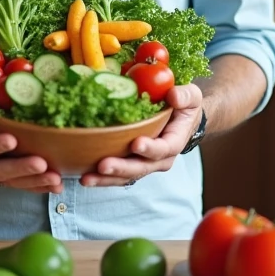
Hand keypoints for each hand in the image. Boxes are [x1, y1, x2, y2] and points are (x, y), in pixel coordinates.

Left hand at [81, 82, 203, 187]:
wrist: (181, 118)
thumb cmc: (184, 106)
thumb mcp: (191, 96)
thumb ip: (185, 96)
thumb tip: (173, 97)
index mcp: (174, 142)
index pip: (164, 148)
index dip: (151, 149)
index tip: (136, 144)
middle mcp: (159, 159)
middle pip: (140, 168)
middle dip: (121, 168)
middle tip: (103, 165)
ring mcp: (143, 163)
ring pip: (125, 176)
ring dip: (106, 179)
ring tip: (86, 178)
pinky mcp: (129, 162)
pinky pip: (116, 174)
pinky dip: (100, 177)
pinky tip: (83, 175)